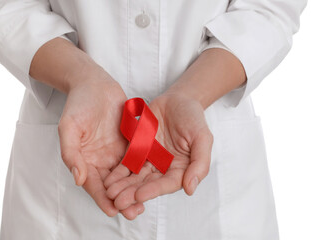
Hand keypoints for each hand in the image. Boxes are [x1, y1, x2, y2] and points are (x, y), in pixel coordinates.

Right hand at [58, 66, 143, 218]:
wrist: (94, 84)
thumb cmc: (78, 104)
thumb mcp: (69, 127)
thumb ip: (71, 153)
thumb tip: (78, 178)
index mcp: (84, 159)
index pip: (93, 185)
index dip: (102, 198)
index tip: (113, 211)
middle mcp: (100, 160)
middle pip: (111, 185)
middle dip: (121, 200)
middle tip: (134, 212)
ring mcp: (115, 152)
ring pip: (126, 176)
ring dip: (134, 190)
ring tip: (144, 204)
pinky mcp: (129, 143)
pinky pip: (136, 159)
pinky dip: (142, 171)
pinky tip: (153, 179)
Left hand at [104, 92, 212, 216]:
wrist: (178, 99)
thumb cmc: (193, 118)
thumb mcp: (203, 138)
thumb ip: (200, 162)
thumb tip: (190, 188)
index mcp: (181, 169)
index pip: (167, 184)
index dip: (153, 190)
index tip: (139, 196)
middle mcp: (164, 168)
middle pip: (147, 184)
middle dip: (132, 193)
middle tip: (118, 202)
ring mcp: (149, 160)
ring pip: (134, 177)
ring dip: (122, 186)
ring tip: (109, 193)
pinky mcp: (137, 150)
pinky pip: (126, 163)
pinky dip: (117, 172)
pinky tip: (108, 180)